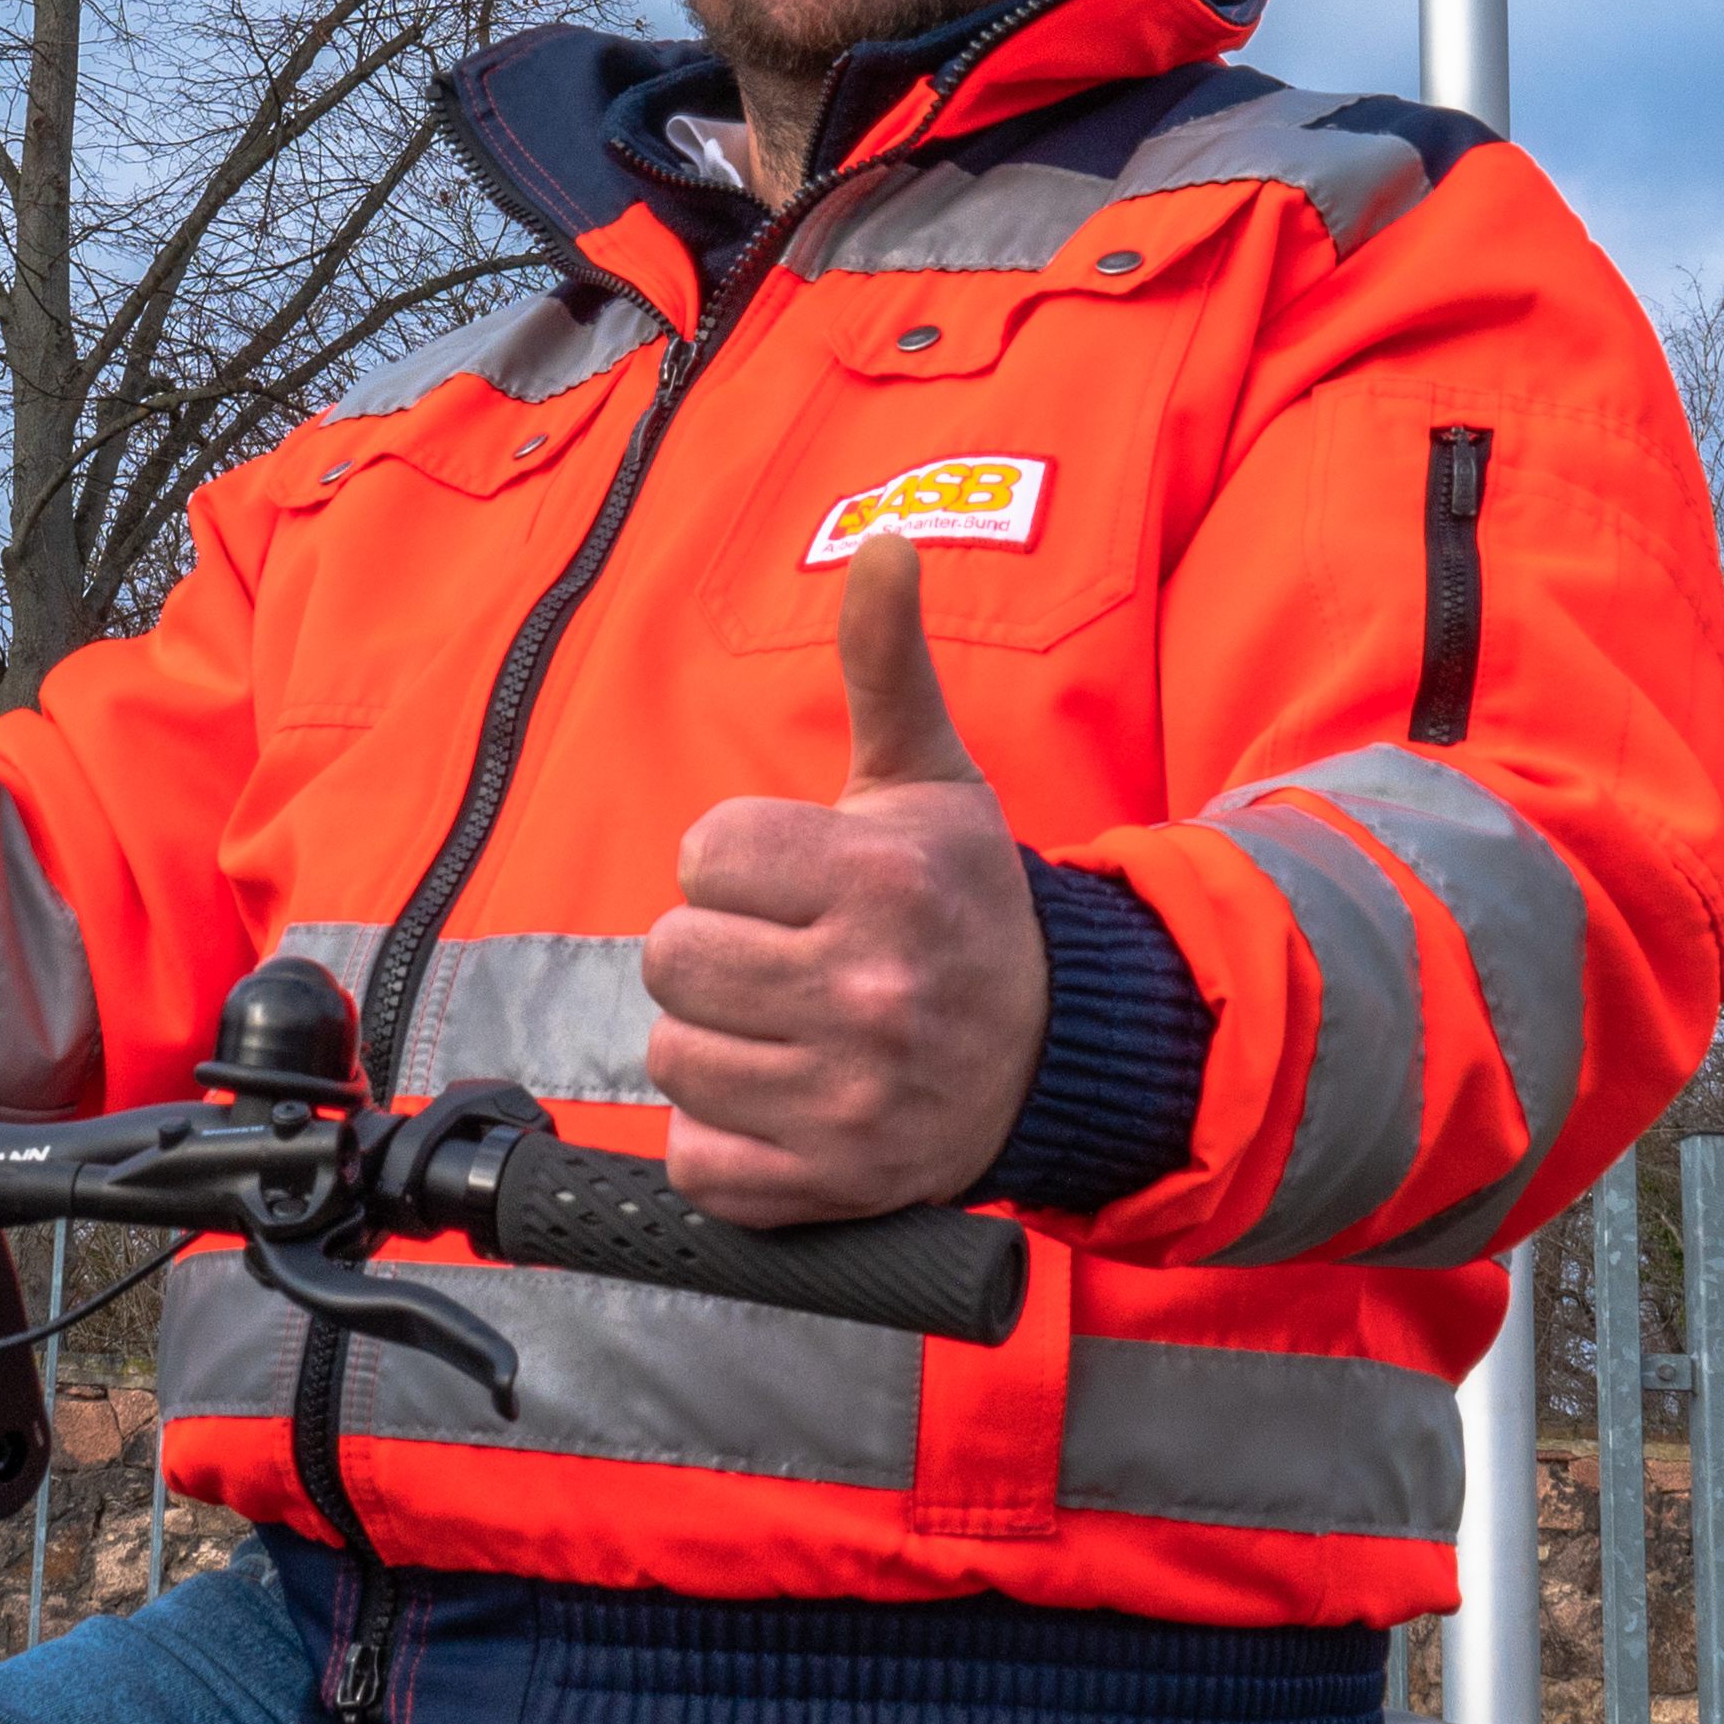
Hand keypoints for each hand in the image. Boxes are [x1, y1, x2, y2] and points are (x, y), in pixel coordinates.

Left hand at [640, 534, 1048, 1226]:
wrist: (1054, 1050)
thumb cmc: (964, 902)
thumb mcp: (928, 777)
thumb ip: (887, 660)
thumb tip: (888, 540)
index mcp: (884, 880)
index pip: (702, 854)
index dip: (736, 866)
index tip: (797, 883)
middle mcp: (873, 991)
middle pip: (669, 955)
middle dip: (717, 951)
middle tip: (788, 957)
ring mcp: (853, 1097)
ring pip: (672, 1056)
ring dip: (716, 1043)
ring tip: (791, 1027)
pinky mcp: (833, 1183)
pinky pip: (694, 1159)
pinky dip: (723, 1140)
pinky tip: (785, 1100)